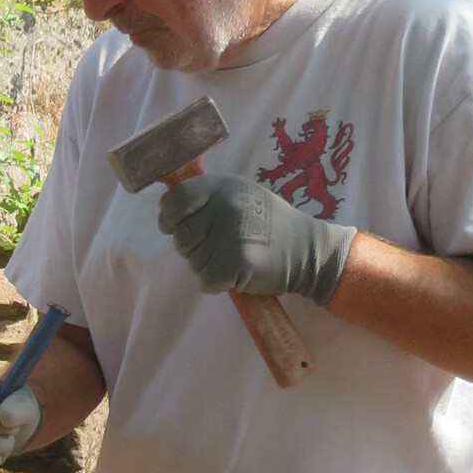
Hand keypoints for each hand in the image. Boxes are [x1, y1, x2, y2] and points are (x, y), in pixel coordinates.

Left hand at [158, 174, 355, 306]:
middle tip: (222, 246)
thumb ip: (205, 197)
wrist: (307, 251)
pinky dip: (216, 284)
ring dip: (207, 266)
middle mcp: (224, 207)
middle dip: (193, 247)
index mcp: (223, 187)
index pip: (176, 199)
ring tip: (234, 257)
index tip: (173, 226)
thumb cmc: (271, 224)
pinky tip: (236, 274)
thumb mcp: (241, 196)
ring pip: (192, 261)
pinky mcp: (234, 263)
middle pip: (181, 235)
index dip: (169, 216)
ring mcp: (229, 235)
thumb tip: (165, 204)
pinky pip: (205, 281)